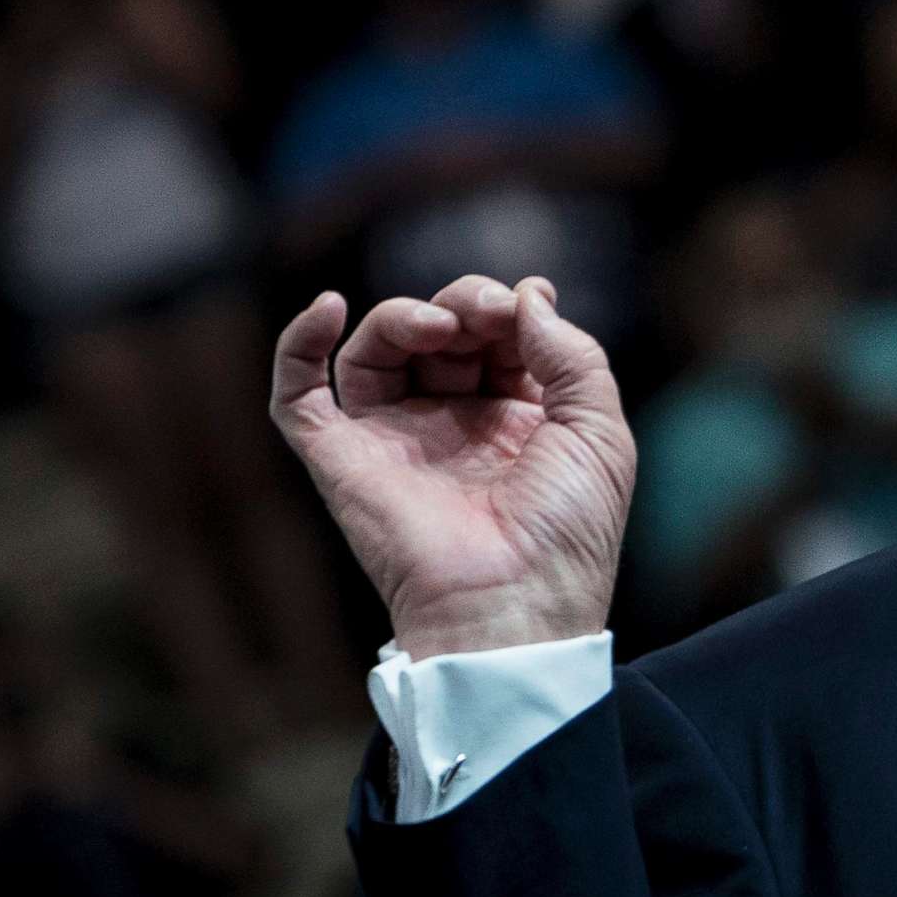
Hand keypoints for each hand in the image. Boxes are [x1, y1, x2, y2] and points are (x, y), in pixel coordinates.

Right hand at [270, 275, 636, 659]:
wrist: (515, 603)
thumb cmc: (566, 532)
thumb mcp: (598, 432)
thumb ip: (572, 356)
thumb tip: (528, 293)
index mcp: (518, 418)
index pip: (502, 335)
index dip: (511, 308)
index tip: (526, 307)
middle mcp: (454, 423)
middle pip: (441, 331)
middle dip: (465, 303)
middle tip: (486, 314)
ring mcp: (395, 438)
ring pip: (377, 349)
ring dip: (403, 316)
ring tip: (441, 325)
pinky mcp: (341, 459)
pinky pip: (298, 395)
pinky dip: (300, 343)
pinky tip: (328, 306)